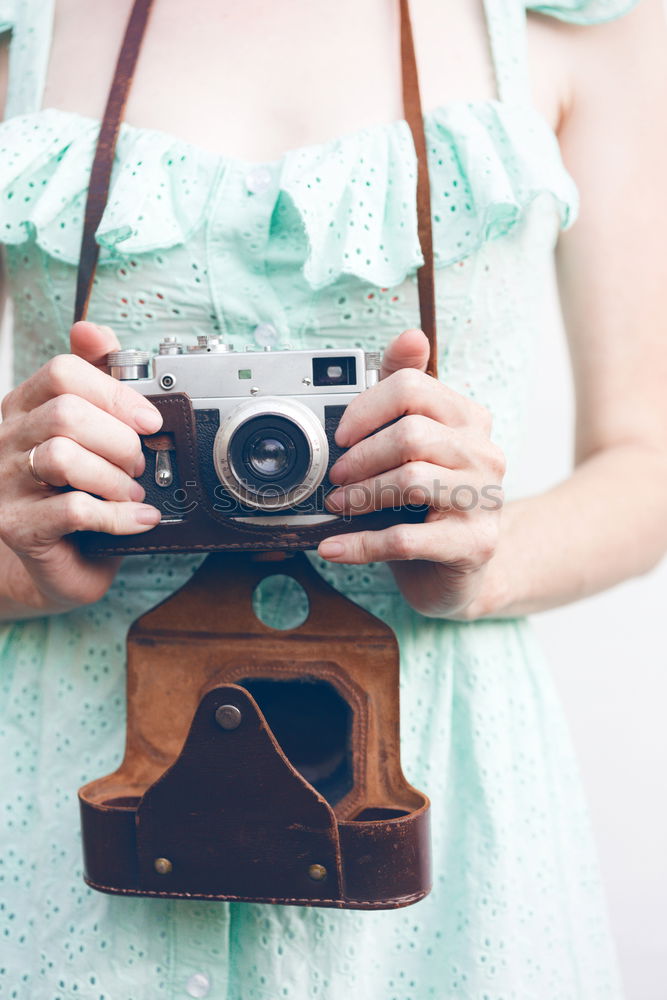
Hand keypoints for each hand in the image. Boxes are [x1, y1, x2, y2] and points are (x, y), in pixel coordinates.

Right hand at [0, 322, 162, 612]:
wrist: (57, 562)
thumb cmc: (76, 492)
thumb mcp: (90, 434)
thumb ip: (95, 380)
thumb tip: (92, 330)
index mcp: (25, 408)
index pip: (61, 372)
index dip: (114, 392)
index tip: (149, 418)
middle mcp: (7, 440)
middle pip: (66, 414)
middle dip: (119, 439)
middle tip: (138, 463)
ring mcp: (6, 483)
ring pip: (63, 457)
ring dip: (114, 477)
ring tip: (131, 492)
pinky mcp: (16, 526)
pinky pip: (72, 510)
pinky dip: (117, 515)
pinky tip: (137, 518)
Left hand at [317, 329, 505, 618]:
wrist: (462, 570)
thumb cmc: (429, 504)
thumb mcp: (416, 447)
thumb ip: (405, 395)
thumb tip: (410, 335)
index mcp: (468, 420)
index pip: (414, 388)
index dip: (366, 408)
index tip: (340, 435)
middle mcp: (484, 453)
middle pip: (411, 434)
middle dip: (360, 456)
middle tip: (334, 477)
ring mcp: (485, 500)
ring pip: (411, 482)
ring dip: (360, 495)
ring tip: (337, 506)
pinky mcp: (474, 544)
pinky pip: (406, 538)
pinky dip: (360, 544)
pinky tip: (334, 546)